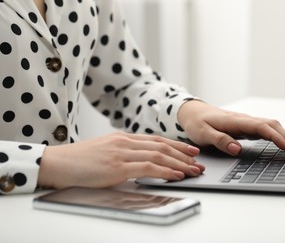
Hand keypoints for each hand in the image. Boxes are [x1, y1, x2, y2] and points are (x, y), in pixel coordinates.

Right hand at [38, 132, 204, 188]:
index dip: (177, 145)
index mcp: (124, 138)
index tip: (190, 151)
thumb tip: (141, 163)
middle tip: (198, 161)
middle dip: (184, 154)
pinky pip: (148, 167)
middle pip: (163, 146)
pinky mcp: (117, 166)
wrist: (57, 163)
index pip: (157, 140)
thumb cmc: (79, 161)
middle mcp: (126, 142)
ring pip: (159, 155)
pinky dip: (166, 170)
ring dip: (180, 164)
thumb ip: (124, 154)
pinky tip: (176, 174)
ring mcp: (122, 153)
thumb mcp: (105, 152)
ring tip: (194, 170)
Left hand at [178, 100, 284, 157]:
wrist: (193, 112)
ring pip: (272, 127)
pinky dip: (280, 137)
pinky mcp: (247, 127)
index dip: (276, 137)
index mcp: (235, 121)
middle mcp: (245, 120)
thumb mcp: (203, 133)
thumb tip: (237, 149)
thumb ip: (220, 140)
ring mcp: (247, 123)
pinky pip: (267, 130)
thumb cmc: (198, 122)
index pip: (261, 127)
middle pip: (272, 126)